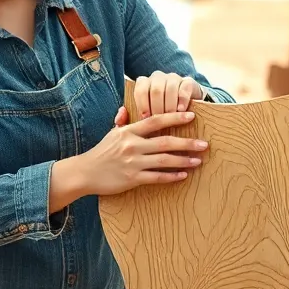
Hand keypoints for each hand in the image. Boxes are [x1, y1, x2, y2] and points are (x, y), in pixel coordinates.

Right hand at [54, 110, 206, 202]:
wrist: (84, 173)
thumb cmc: (100, 153)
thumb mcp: (110, 134)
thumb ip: (121, 122)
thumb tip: (126, 110)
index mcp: (128, 132)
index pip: (155, 121)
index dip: (174, 117)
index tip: (191, 116)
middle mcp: (132, 145)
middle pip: (165, 142)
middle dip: (187, 143)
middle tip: (204, 144)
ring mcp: (133, 163)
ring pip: (164, 160)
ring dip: (183, 160)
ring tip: (198, 160)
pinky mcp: (132, 178)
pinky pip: (156, 177)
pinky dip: (171, 176)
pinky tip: (183, 175)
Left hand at [131, 71, 204, 118]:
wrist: (186, 111)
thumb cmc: (160, 115)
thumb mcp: (146, 115)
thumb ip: (131, 116)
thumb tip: (122, 112)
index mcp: (145, 83)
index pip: (140, 88)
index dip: (142, 103)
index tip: (145, 117)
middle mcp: (159, 77)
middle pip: (155, 90)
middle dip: (157, 107)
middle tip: (160, 122)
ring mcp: (174, 78)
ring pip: (170, 89)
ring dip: (170, 105)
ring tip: (171, 118)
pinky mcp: (189, 82)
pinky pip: (184, 89)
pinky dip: (182, 100)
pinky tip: (181, 110)